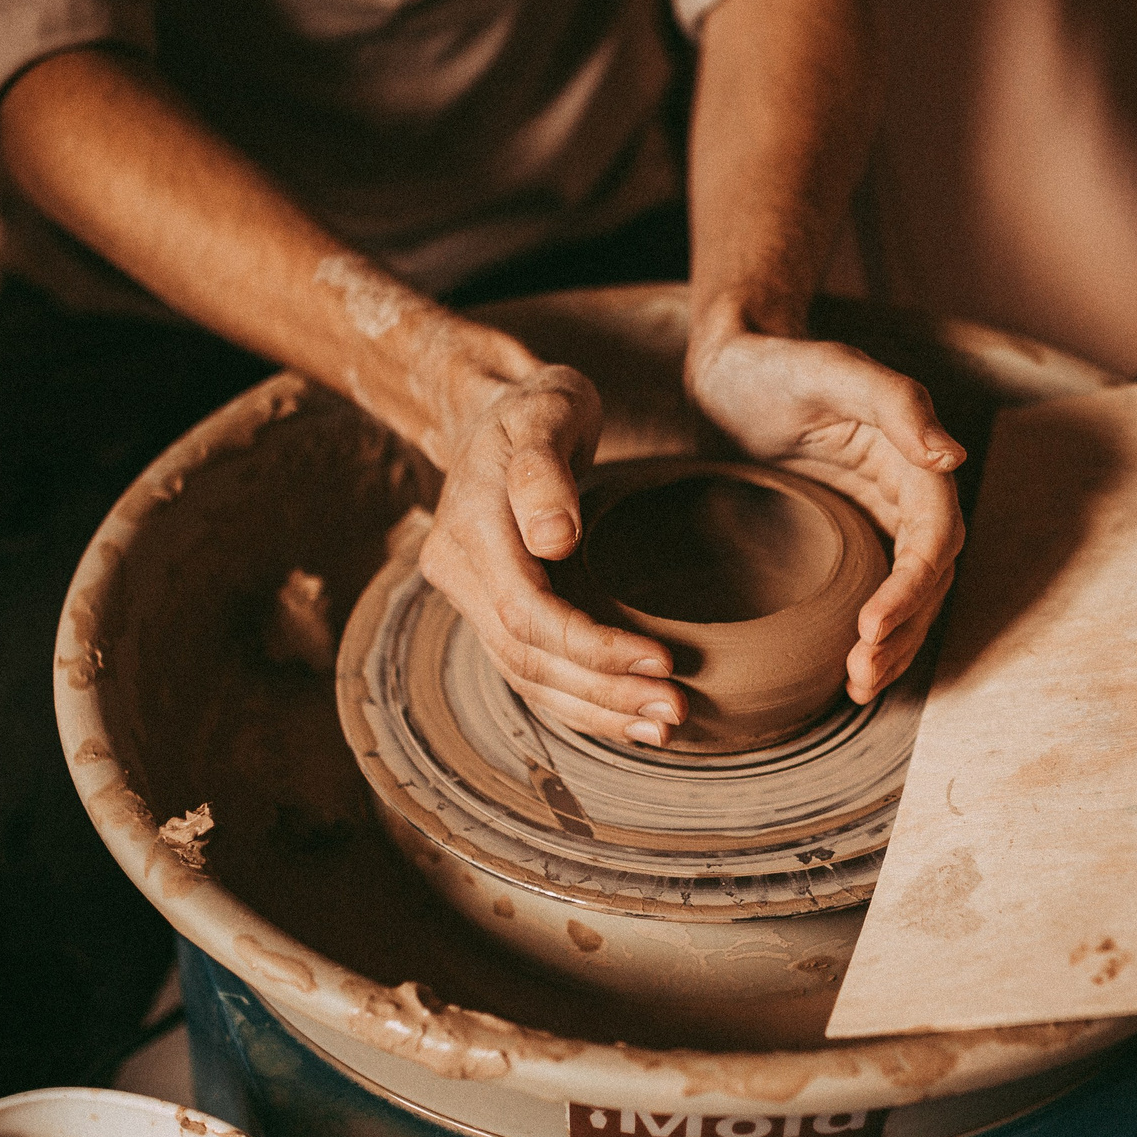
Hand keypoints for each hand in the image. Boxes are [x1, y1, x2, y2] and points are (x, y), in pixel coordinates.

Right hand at [416, 366, 692, 746]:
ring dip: (596, 711)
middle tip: (676, 711)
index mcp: (469, 526)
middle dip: (603, 692)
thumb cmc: (535, 408)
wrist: (501, 413)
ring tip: (664, 728)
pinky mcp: (496, 612)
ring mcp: (473, 597)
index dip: (591, 646)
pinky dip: (581, 702)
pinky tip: (630, 719)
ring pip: (527, 677)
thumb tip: (553, 539)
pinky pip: (532, 671)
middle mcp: (460, 572)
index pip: (526, 612)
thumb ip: (542, 470)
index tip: (662, 661)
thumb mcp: (545, 410)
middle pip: (527, 657)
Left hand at [683, 305, 966, 701]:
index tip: (871, 627)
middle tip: (859, 674)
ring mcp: (880, 517)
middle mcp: (908, 491)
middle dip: (903, 631)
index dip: (912, 587)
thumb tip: (953, 457)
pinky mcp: (850, 538)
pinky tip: (849, 675)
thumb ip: (896, 403)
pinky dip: (873, 637)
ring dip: (895, 647)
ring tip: (858, 688)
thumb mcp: (829, 369)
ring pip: (910, 597)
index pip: (933, 535)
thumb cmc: (774, 362)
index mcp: (915, 455)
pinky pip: (876, 594)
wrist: (729, 369)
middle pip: (929, 577)